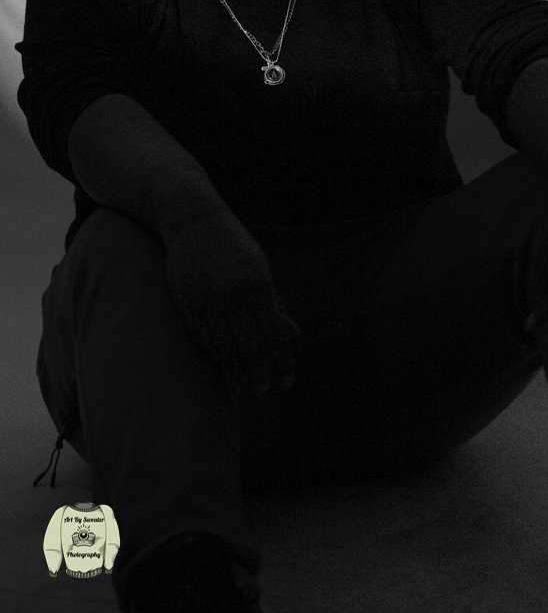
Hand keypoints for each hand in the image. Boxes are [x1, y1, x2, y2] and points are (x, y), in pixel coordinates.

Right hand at [161, 207, 299, 394]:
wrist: (194, 220)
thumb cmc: (235, 246)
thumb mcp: (262, 269)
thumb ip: (276, 304)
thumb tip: (295, 334)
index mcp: (258, 284)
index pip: (274, 333)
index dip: (282, 360)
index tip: (288, 382)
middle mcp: (234, 294)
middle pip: (249, 345)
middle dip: (258, 373)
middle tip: (263, 392)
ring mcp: (208, 298)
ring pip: (224, 346)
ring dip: (236, 370)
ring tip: (245, 386)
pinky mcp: (187, 301)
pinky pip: (203, 336)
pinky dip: (215, 354)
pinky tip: (224, 366)